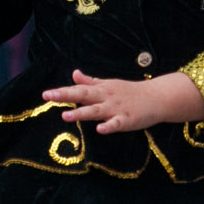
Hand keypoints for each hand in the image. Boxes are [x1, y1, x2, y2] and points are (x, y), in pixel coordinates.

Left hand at [43, 69, 203, 134]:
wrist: (157, 97)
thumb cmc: (131, 92)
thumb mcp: (109, 84)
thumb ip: (90, 81)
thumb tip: (74, 73)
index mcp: (101, 89)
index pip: (79, 89)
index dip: (62, 91)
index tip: (45, 94)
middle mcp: (106, 97)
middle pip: (84, 95)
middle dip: (66, 96)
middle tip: (48, 97)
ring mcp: (117, 108)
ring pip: (96, 111)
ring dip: (81, 113)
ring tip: (65, 116)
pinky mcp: (128, 119)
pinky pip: (117, 123)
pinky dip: (109, 126)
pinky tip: (100, 129)